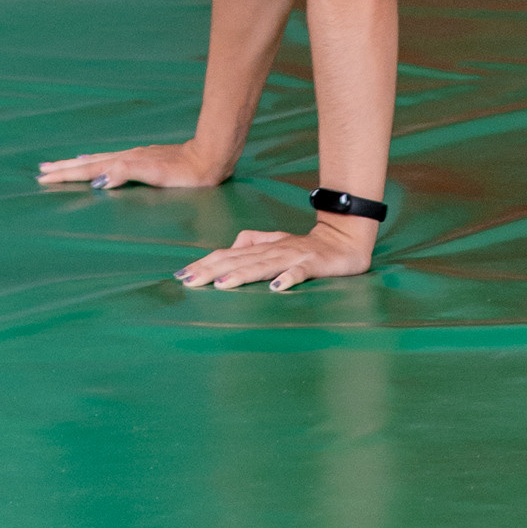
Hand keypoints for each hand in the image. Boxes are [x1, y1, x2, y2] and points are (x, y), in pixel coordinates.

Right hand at [39, 141, 229, 192]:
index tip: (44, 177)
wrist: (208, 158)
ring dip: (76, 165)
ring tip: (59, 166)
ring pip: (97, 161)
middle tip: (41, 172)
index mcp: (125, 163)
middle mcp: (126, 158)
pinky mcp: (141, 159)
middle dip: (64, 169)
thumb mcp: (156, 175)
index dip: (67, 174)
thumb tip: (99, 179)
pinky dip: (94, 163)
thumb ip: (126, 173)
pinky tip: (94, 164)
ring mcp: (133, 157)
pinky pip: (109, 161)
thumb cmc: (185, 173)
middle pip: (88, 164)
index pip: (89, 170)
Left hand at [175, 222, 375, 295]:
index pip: (227, 254)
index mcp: (262, 247)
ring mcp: (293, 256)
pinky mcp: (314, 264)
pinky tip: (276, 288)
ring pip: (263, 265)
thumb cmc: (306, 245)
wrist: (344, 239)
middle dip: (213, 270)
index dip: (205, 263)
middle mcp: (273, 250)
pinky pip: (300, 272)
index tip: (182, 275)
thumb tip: (232, 245)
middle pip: (238, 260)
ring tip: (222, 284)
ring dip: (242, 275)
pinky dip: (288, 278)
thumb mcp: (277, 242)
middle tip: (189, 282)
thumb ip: (254, 241)